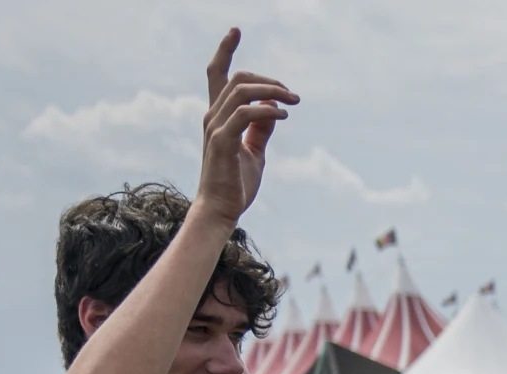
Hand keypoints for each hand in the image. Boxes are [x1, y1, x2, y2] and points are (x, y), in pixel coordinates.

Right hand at [193, 30, 294, 227]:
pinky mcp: (222, 142)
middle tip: (293, 95)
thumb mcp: (254, 151)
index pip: (218, 74)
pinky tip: (284, 115)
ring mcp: (215, 127)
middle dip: (269, 80)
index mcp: (218, 116)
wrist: (222, 210)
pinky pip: (244, 114)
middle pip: (238, 78)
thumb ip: (261, 128)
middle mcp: (213, 116)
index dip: (225, 50)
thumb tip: (273, 109)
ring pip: (242, 91)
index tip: (235, 31)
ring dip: (272, 91)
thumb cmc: (236, 183)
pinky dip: (267, 110)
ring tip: (293, 102)